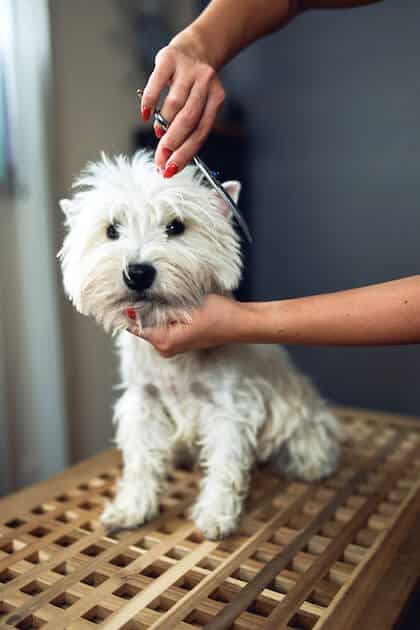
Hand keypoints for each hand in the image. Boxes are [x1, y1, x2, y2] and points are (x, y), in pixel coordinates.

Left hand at [129, 295, 245, 356]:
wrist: (240, 322)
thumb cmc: (218, 314)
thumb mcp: (185, 305)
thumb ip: (157, 306)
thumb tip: (132, 304)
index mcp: (163, 342)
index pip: (133, 325)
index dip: (126, 308)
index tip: (119, 293)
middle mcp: (165, 348)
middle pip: (141, 324)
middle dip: (139, 307)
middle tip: (137, 286)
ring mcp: (172, 345)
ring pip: (152, 323)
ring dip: (151, 308)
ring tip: (153, 291)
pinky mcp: (179, 339)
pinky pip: (161, 324)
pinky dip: (161, 313)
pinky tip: (166, 300)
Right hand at [140, 32, 225, 175]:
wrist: (196, 48)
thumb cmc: (194, 85)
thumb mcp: (199, 105)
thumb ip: (187, 128)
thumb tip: (167, 157)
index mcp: (216, 99)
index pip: (200, 133)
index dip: (185, 154)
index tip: (170, 169)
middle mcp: (205, 83)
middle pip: (189, 120)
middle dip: (173, 144)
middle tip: (160, 159)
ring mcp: (188, 70)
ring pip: (175, 104)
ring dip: (163, 124)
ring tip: (157, 134)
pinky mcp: (169, 59)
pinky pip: (156, 84)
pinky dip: (149, 102)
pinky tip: (145, 115)